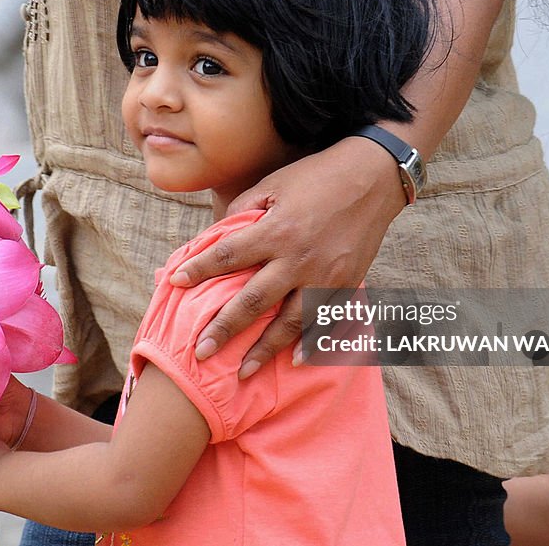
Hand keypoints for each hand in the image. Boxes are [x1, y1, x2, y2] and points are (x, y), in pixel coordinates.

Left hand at [175, 137, 407, 377]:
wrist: (373, 178)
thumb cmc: (316, 177)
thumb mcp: (273, 183)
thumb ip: (243, 210)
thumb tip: (217, 235)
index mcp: (276, 230)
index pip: (228, 255)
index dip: (199, 268)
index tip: (175, 283)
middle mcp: (298, 258)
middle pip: (254, 301)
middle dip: (225, 329)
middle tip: (200, 352)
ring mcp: (325, 275)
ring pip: (290, 322)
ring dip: (264, 350)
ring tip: (242, 372)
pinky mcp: (346, 283)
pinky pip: (326, 320)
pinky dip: (311, 343)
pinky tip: (294, 361)